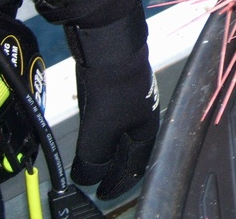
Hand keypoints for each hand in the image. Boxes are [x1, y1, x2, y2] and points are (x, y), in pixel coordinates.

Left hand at [66, 2, 159, 199]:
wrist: (113, 43)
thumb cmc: (113, 87)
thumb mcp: (99, 132)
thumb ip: (94, 160)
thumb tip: (88, 178)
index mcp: (147, 130)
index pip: (135, 167)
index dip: (118, 183)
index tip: (103, 193)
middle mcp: (147, 115)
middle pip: (133, 150)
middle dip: (117, 168)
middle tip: (100, 179)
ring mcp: (138, 98)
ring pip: (125, 133)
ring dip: (112, 149)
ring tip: (97, 157)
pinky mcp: (126, 84)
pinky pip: (118, 117)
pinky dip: (107, 130)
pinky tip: (97, 125)